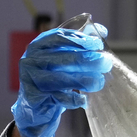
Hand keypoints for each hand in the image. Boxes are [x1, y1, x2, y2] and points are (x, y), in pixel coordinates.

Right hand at [11, 21, 109, 136]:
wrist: (35, 105)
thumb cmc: (52, 76)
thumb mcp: (62, 57)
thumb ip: (79, 42)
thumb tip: (101, 30)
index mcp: (39, 45)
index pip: (59, 37)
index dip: (79, 40)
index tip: (97, 44)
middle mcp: (32, 59)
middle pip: (63, 58)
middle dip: (87, 60)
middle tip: (106, 63)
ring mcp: (31, 78)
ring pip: (60, 79)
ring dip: (83, 80)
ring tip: (99, 82)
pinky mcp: (34, 97)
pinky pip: (56, 97)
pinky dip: (72, 99)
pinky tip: (84, 100)